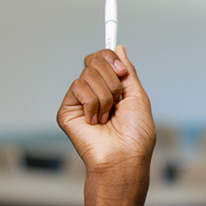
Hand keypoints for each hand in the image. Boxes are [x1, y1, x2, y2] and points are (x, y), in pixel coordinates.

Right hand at [56, 46, 155, 186]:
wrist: (123, 157)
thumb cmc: (135, 135)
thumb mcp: (138, 97)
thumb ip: (127, 71)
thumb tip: (117, 47)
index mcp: (111, 88)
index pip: (102, 58)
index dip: (110, 58)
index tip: (121, 71)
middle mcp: (94, 92)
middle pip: (94, 61)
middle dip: (112, 79)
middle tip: (118, 100)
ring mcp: (79, 101)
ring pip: (88, 75)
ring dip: (106, 97)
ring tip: (108, 118)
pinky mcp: (67, 110)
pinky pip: (78, 88)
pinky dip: (93, 105)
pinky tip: (95, 122)